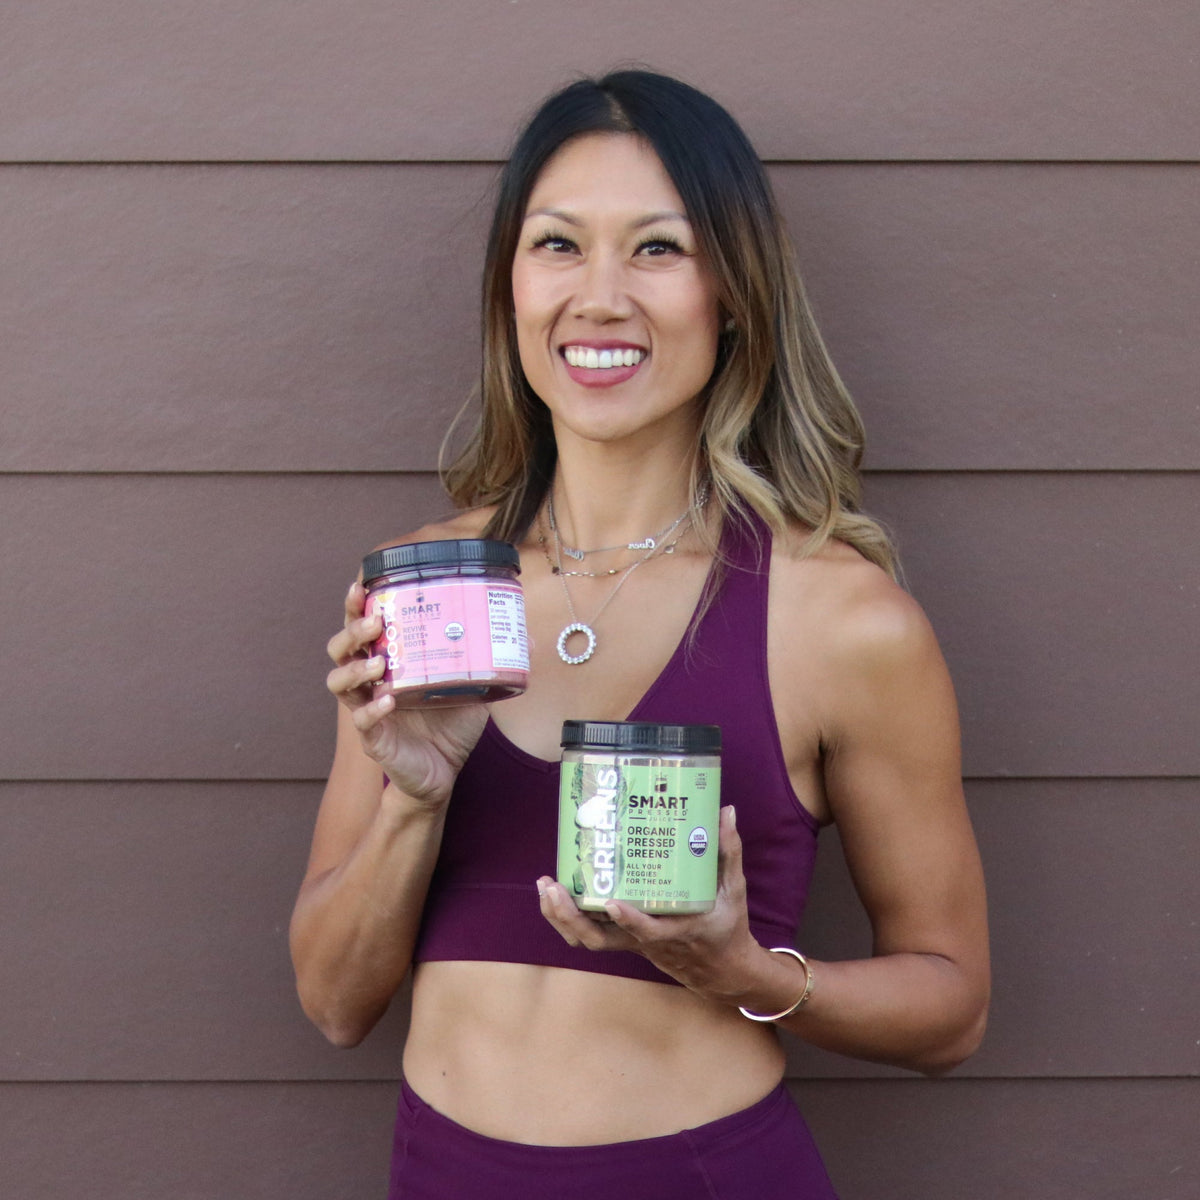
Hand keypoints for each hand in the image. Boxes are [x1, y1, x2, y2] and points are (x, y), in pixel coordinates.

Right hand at [325, 580, 488, 807]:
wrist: (444, 772)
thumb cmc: (450, 727)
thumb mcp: (474, 688)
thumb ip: (492, 663)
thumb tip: (527, 638)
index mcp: (391, 662)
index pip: (362, 628)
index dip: (356, 606)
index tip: (362, 583)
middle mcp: (372, 682)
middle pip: (340, 648)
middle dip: (353, 630)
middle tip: (376, 622)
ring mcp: (369, 709)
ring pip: (339, 683)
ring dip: (356, 668)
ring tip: (380, 662)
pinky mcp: (374, 738)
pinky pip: (363, 721)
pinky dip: (373, 710)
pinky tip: (388, 701)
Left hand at [536, 806, 760, 998]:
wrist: (720, 969)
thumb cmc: (726, 926)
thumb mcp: (733, 891)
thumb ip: (728, 852)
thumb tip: (725, 811)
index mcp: (674, 931)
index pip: (646, 932)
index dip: (628, 919)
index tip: (610, 901)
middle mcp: (645, 941)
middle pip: (598, 940)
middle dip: (570, 917)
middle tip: (554, 886)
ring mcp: (630, 942)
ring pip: (587, 939)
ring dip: (561, 917)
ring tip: (546, 885)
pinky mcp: (624, 939)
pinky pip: (589, 933)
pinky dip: (568, 917)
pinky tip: (557, 892)